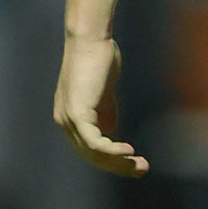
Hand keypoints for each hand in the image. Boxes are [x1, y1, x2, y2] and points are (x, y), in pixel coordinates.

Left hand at [54, 36, 148, 175]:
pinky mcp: (77, 114)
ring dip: (118, 162)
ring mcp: (69, 119)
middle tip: (142, 170)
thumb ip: (105, 110)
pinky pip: (94, 143)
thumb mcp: (103, 91)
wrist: (90, 39)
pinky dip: (112, 151)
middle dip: (118, 166)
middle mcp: (65, 122)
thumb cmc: (98, 58)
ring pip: (93, 153)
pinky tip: (128, 151)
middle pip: (91, 156)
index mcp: (70, 117)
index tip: (134, 161)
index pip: (89, 149)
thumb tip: (111, 131)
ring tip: (139, 165)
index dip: (112, 159)